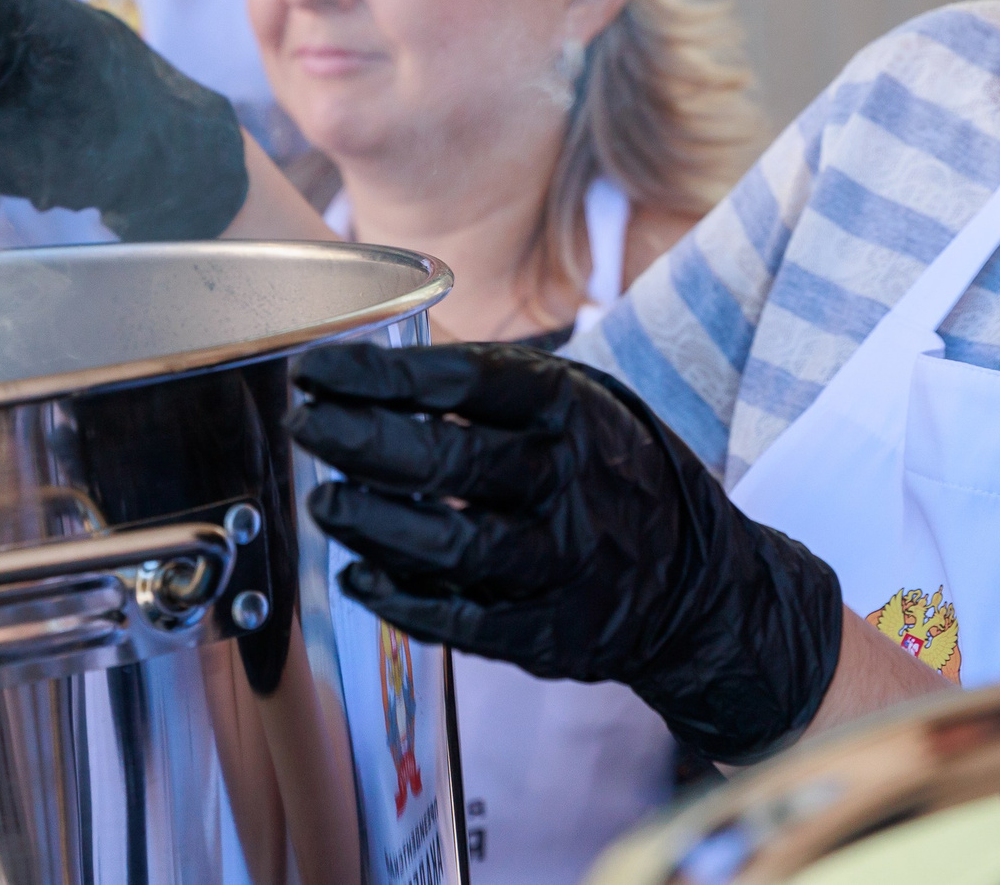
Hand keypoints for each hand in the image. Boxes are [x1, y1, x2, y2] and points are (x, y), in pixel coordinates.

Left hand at [288, 342, 844, 762]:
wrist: (692, 579)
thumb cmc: (600, 470)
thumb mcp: (569, 402)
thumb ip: (483, 388)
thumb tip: (365, 370)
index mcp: (571, 410)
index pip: (462, 384)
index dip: (379, 377)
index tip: (317, 369)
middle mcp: (572, 482)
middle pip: (448, 465)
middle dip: (361, 443)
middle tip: (307, 427)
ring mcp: (566, 561)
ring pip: (452, 546)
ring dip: (373, 524)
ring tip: (324, 501)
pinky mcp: (555, 629)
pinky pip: (465, 620)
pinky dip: (402, 601)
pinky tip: (358, 577)